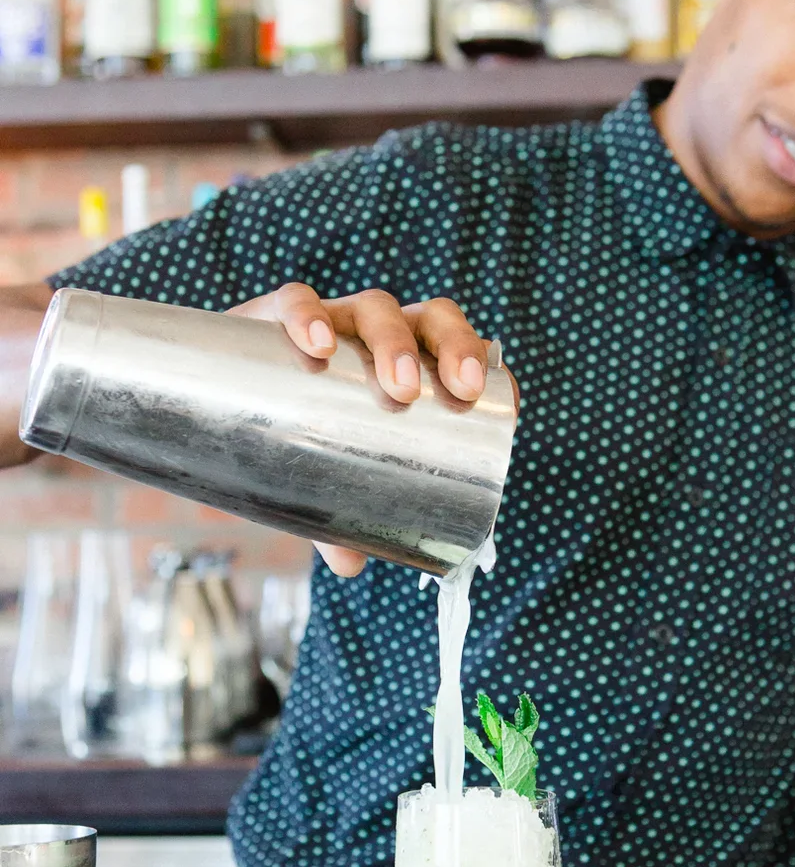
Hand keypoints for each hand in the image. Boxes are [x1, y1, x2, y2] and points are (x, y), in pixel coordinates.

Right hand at [229, 282, 501, 576]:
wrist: (216, 398)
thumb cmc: (296, 438)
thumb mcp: (324, 477)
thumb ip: (340, 518)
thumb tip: (350, 565)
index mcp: (408, 360)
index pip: (459, 347)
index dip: (486, 365)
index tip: (506, 402)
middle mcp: (378, 333)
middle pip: (431, 319)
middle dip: (453, 348)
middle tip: (454, 393)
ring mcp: (331, 319)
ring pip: (375, 309)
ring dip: (393, 340)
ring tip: (397, 386)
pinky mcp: (273, 314)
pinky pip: (296, 300)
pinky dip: (309, 316)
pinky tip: (319, 345)